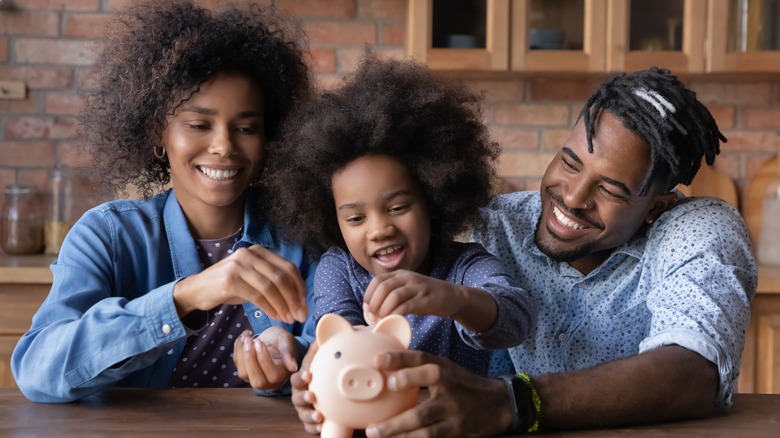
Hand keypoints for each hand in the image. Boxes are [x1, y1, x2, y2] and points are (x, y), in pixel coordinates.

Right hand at [173, 245, 306, 323]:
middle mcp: (250, 254)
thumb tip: (298, 300)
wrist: (196, 290)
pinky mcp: (230, 279)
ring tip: (289, 319)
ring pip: (271, 286)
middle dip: (294, 298)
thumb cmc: (228, 287)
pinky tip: (275, 317)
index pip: (288, 267)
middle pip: (281, 276)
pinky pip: (257, 296)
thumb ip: (273, 283)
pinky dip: (270, 308)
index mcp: (259, 252)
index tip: (304, 304)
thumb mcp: (252, 280)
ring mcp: (239, 265)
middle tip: (300, 315)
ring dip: (283, 305)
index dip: (299, 286)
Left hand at [233, 326, 298, 389]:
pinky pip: (237, 363)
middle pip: (257, 380)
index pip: (273, 375)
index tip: (259, 341)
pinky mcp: (244, 371)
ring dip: (242, 354)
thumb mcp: (287, 342)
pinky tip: (244, 336)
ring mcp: (254, 378)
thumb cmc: (283, 341)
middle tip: (249, 341)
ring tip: (247, 337)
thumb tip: (293, 367)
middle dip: (250, 360)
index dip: (264, 359)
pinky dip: (237, 349)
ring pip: (243, 374)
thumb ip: (289, 353)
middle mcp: (268, 381)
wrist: (274, 339)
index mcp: (282, 375)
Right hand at [290, 340, 323, 433]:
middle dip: (304, 397)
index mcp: (300, 380)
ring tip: (319, 416)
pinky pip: (309, 427)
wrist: (317, 386)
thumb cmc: (316, 372)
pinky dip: (314, 428)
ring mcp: (304, 409)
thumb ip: (317, 350)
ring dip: (310, 415)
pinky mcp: (310, 421)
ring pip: (303, 414)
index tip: (309, 374)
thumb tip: (320, 336)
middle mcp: (299, 395)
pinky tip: (322, 428)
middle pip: (297, 398)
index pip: (297, 378)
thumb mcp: (315, 361)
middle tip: (312, 396)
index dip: (301, 376)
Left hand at [362, 270, 462, 320]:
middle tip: (372, 317)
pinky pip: (406, 306)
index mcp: (400, 274)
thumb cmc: (425, 297)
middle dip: (374, 304)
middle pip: (383, 287)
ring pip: (393, 296)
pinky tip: (394, 321)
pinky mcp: (426, 299)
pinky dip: (396, 315)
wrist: (453, 296)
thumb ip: (391, 294)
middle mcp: (408, 278)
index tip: (367, 309)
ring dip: (383, 310)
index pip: (377, 280)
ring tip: (381, 320)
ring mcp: (417, 287)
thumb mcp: (407, 290)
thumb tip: (371, 309)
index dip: (368, 295)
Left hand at [365, 350, 511, 437]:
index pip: (421, 360)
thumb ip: (419, 367)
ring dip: (398, 432)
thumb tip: (383, 367)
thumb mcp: (445, 368)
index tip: (378, 361)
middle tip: (372, 421)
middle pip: (422, 404)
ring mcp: (455, 413)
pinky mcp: (457, 432)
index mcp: (444, 369)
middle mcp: (450, 390)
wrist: (498, 404)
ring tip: (375, 433)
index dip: (400, 359)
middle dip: (397, 409)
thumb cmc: (461, 384)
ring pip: (424, 427)